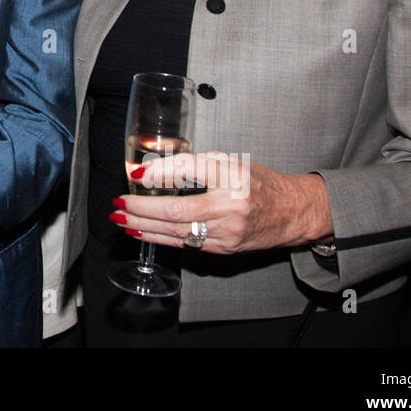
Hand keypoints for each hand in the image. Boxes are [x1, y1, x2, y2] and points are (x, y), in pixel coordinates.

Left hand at [112, 151, 331, 253]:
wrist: (291, 212)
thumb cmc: (258, 183)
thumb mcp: (230, 162)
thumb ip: (194, 164)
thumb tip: (154, 170)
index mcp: (233, 178)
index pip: (189, 171)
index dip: (159, 173)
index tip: (135, 174)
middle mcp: (230, 207)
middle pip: (176, 210)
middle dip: (141, 208)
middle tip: (119, 203)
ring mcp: (227, 232)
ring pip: (177, 231)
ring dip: (144, 226)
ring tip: (121, 219)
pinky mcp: (224, 248)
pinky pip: (186, 243)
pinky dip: (160, 237)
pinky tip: (141, 232)